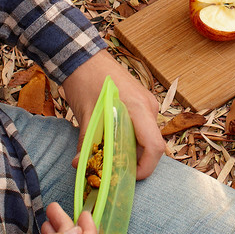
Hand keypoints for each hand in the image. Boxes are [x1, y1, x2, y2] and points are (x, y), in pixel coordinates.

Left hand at [61, 53, 163, 178]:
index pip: (155, 146)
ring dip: (132, 149)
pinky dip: (130, 137)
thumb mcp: (86, 115)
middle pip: (151, 144)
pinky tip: (111, 139)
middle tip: (114, 170)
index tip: (128, 177)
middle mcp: (148, 106)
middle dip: (136, 161)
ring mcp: (146, 102)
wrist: (83, 56)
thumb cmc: (86, 81)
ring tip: (110, 155)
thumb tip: (80, 166)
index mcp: (138, 108)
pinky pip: (141, 126)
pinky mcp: (140, 101)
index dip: (145, 167)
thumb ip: (86, 143)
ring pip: (146, 135)